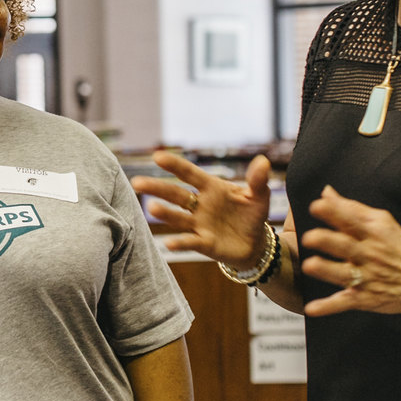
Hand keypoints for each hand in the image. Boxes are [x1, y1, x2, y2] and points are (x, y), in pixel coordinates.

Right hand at [131, 150, 271, 269]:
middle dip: (157, 188)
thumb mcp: (259, 195)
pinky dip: (180, 242)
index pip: (190, 174)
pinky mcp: (204, 243)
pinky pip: (190, 241)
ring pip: (178, 217)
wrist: (256, 242)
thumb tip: (263, 162)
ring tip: (151, 208)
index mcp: (211, 188)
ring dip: (165, 213)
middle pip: (176, 195)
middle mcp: (200, 205)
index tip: (157, 156)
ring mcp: (199, 224)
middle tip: (136, 182)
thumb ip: (258, 179)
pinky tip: (168, 243)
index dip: (175, 165)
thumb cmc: (252, 214)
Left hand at [299, 186, 400, 318]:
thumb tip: (326, 192)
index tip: (316, 206)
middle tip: (308, 237)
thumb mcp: (383, 223)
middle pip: (345, 246)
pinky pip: (345, 302)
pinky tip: (311, 309)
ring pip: (343, 273)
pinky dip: (328, 307)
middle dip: (327, 241)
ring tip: (309, 265)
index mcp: (373, 233)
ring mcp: (367, 277)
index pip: (352, 219)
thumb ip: (352, 208)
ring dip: (326, 270)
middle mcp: (369, 254)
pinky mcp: (366, 298)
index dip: (334, 212)